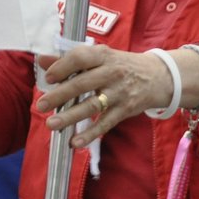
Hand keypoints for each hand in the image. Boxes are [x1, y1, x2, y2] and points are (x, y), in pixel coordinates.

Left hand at [34, 45, 170, 147]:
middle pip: (82, 84)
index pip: (80, 58)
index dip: (63, 67)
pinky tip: (75, 143)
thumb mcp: (100, 56)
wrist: (157, 76)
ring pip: (91, 106)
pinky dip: (89, 134)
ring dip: (70, 116)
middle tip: (41, 105)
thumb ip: (70, 59)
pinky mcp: (124, 110)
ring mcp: (119, 93)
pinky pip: (104, 124)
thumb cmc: (121, 65)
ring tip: (51, 124)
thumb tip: (42, 61)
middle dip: (59, 95)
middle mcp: (111, 73)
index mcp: (103, 55)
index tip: (49, 78)